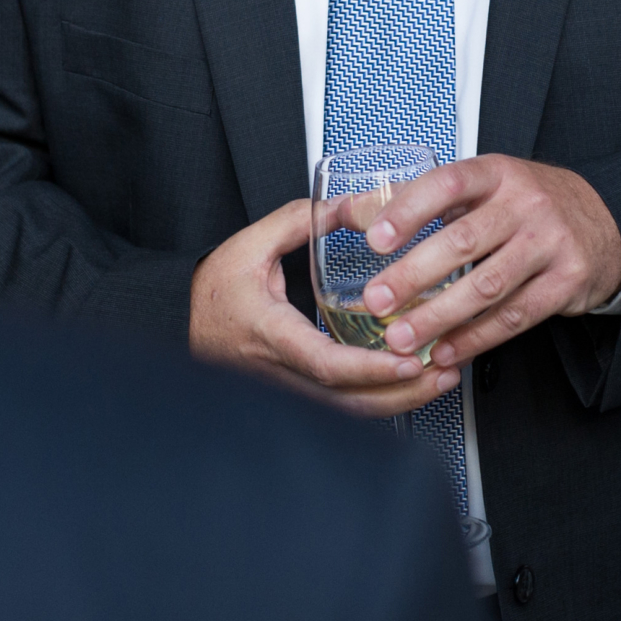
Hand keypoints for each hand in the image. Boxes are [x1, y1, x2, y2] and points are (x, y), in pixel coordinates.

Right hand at [190, 197, 455, 418]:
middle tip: (443, 370)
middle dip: (403, 392)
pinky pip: (340, 411)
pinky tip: (406, 386)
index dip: (371, 369)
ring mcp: (285, 392)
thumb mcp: (251, 244)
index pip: (326, 364)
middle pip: (348, 402)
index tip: (408, 360)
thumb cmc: (211, 288)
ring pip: (348, 415)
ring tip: (438, 379)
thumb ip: (303, 220)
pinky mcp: (293, 398)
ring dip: (398, 402)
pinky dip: (378, 403)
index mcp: (270, 335)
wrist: (178, 321)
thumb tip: (357, 206)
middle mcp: (279, 373)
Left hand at [356, 155, 620, 369]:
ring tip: (402, 336)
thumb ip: (422, 199)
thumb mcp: (483, 187)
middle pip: (463, 242)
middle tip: (376, 301)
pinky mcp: (565, 282)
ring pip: (486, 286)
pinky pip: (514, 317)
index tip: (373, 238)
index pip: (448, 184)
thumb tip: (350, 212)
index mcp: (496, 174)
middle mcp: (525, 204)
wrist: (604, 222)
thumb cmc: (527, 204)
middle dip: (413, 275)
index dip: (409, 210)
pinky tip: (446, 351)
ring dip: (439, 316)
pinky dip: (475, 339)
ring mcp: (549, 243)